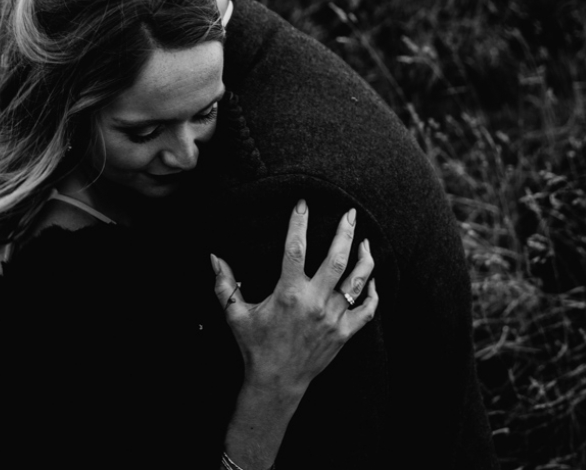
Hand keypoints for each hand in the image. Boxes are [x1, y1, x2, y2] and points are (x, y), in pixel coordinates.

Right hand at [212, 201, 377, 395]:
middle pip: (336, 259)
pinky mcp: (344, 333)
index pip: (295, 248)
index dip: (299, 223)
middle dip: (345, 232)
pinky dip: (372, 294)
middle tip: (351, 212)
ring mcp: (333, 318)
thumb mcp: (235, 314)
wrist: (277, 382)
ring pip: (356, 281)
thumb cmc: (254, 346)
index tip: (303, 204)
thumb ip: (224, 284)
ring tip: (366, 241)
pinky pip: (367, 311)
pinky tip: (371, 280)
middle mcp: (314, 302)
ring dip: (364, 259)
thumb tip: (214, 256)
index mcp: (288, 293)